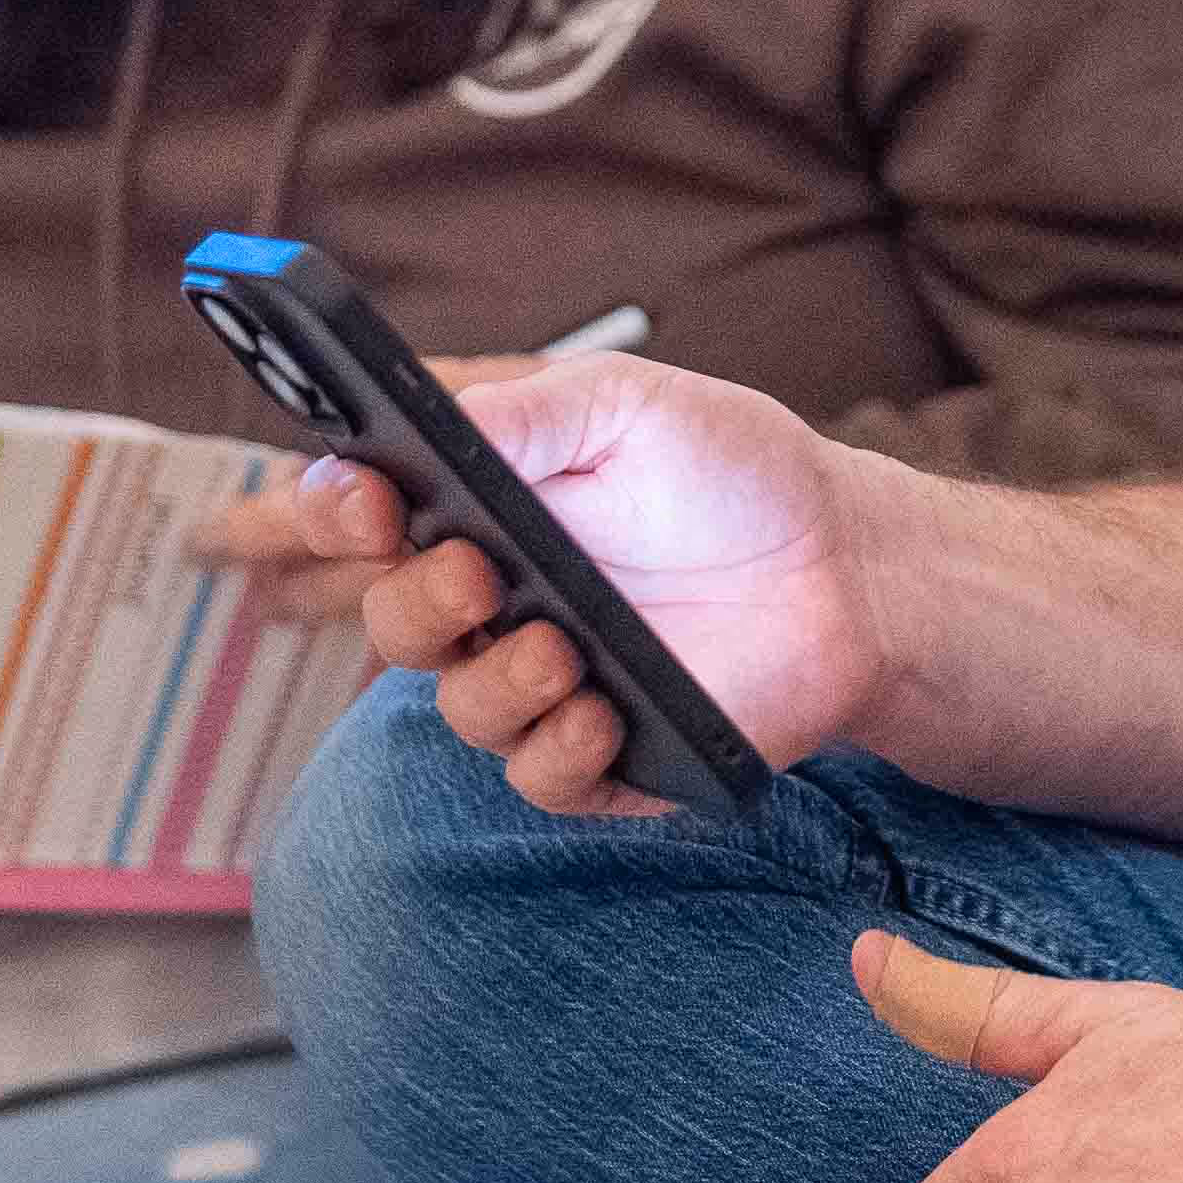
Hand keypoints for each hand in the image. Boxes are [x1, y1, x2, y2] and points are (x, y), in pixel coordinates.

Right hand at [217, 350, 882, 817]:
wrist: (849, 566)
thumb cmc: (736, 473)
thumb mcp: (629, 404)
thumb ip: (522, 412)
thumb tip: (423, 421)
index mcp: (480, 506)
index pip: (362, 515)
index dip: (333, 511)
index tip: (364, 498)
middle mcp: (497, 599)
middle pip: (396, 621)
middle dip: (417, 601)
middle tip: (479, 571)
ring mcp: (546, 682)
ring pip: (461, 708)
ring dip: (499, 680)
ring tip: (566, 649)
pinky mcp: (603, 756)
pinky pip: (538, 778)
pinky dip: (559, 751)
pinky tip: (606, 714)